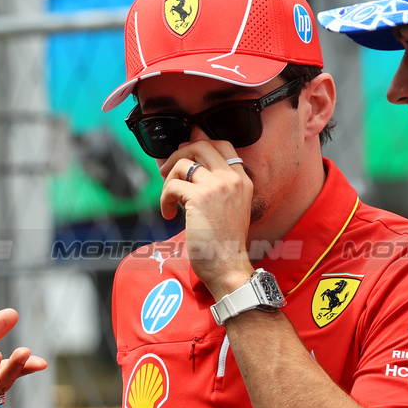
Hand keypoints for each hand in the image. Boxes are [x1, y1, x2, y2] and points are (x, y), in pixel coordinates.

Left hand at [158, 139, 253, 296]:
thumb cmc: (223, 242)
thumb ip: (214, 184)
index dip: (199, 142)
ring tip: (168, 198)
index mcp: (242, 180)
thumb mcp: (229, 207)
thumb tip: (192, 162)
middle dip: (178, 154)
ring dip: (168, 178)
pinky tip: (169, 214)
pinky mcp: (199, 198)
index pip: (222, 144)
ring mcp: (217, 186)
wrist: (227, 266)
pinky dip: (164, 199)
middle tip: (168, 172)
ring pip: (184, 163)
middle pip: (201, 145)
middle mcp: (232, 179)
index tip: (183, 152)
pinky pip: (172, 185)